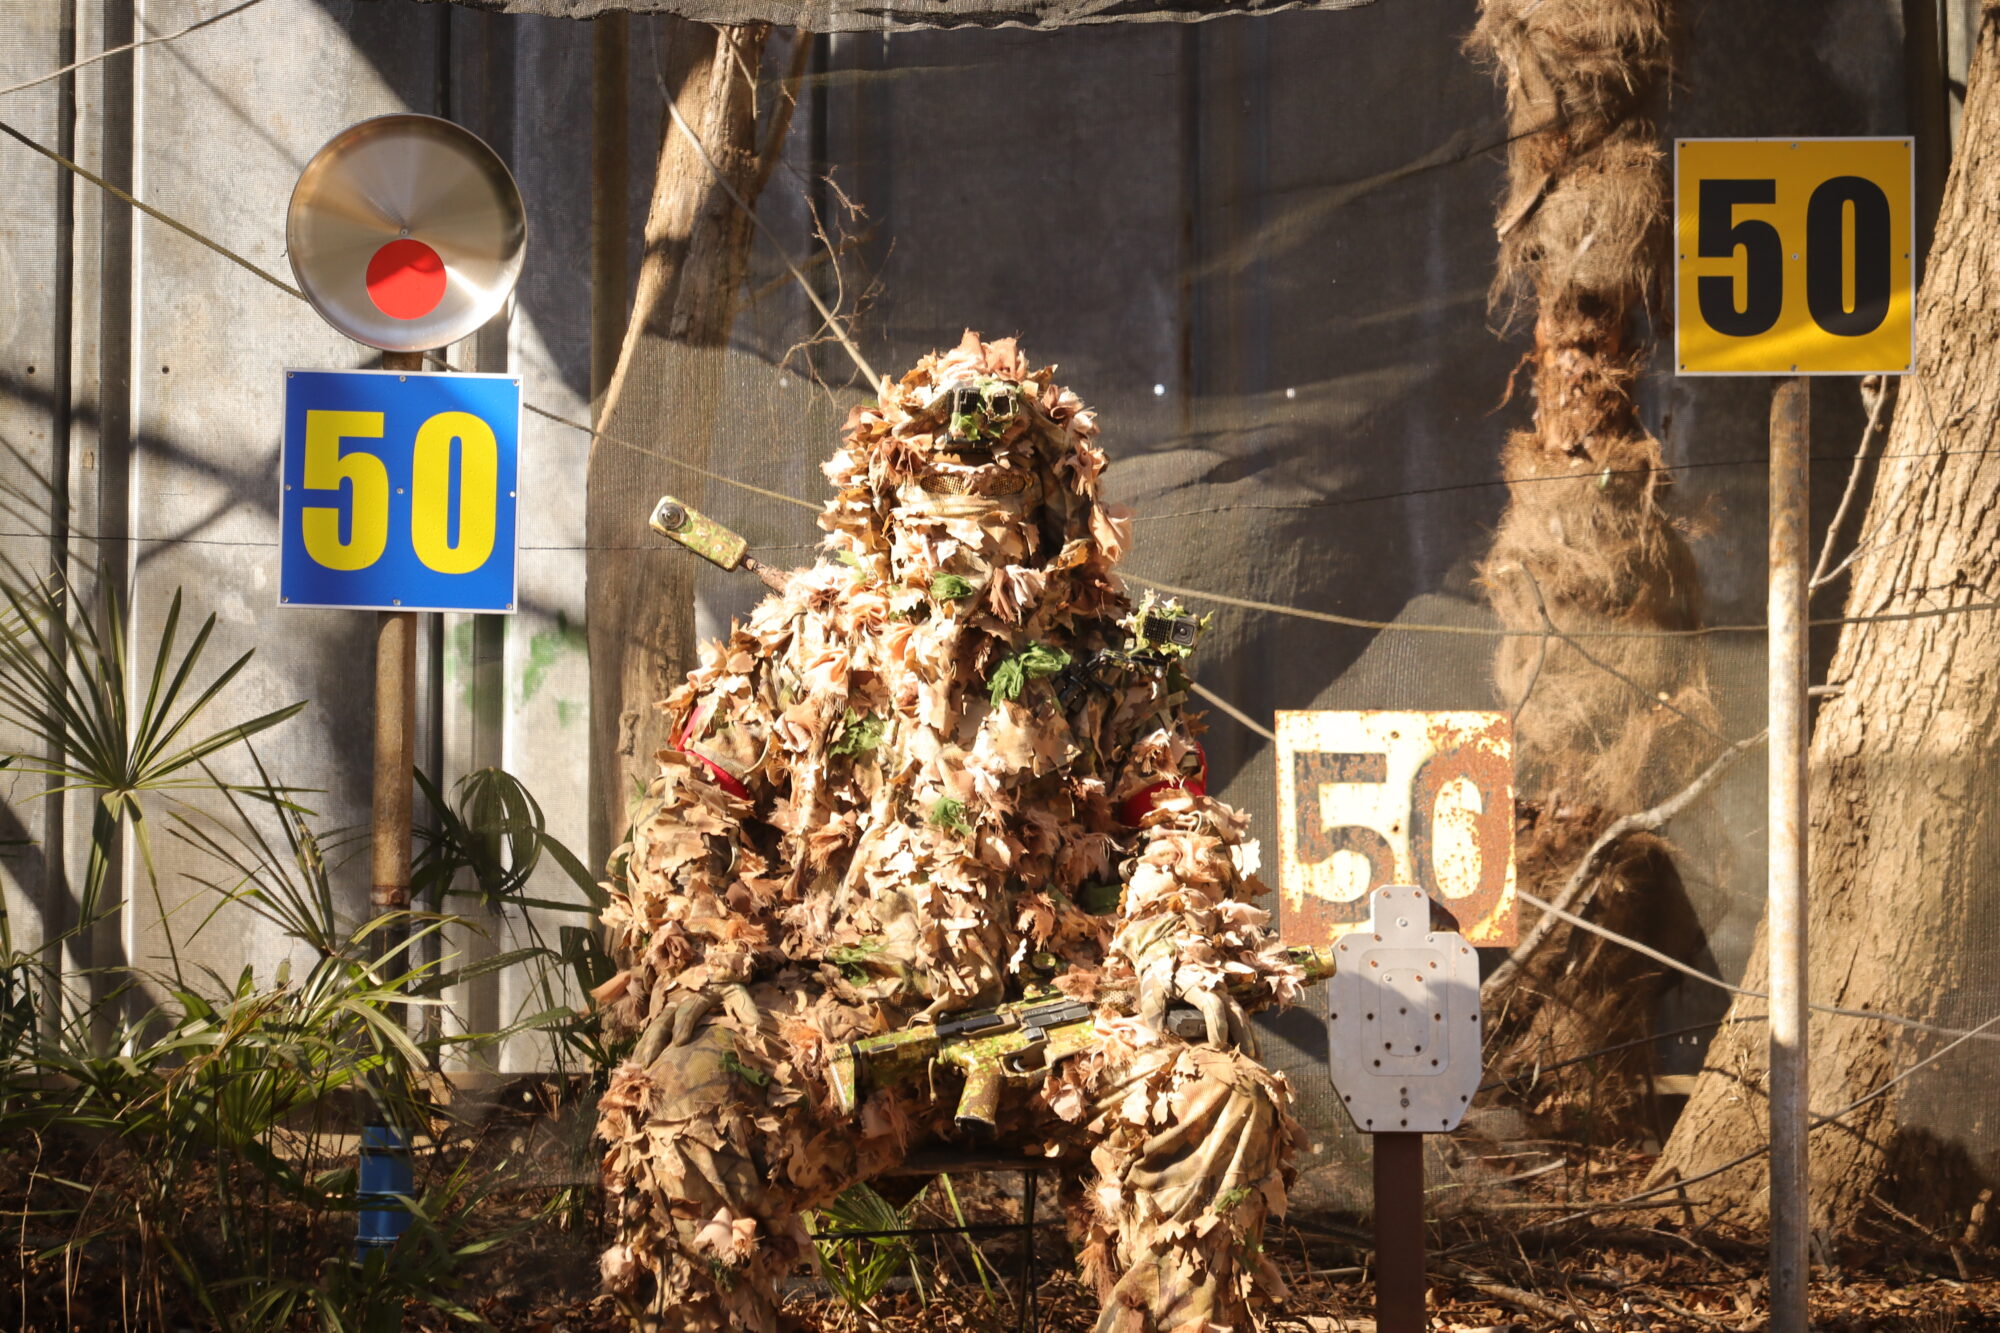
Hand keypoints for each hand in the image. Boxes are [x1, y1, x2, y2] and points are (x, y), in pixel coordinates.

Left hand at [1135, 959, 1253, 1051]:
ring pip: (1239, 1013)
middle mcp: (1211, 986)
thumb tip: (1178, 1043)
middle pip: (1232, 1009)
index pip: (1211, 1003)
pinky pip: (1238, 1015)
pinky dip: (1247, 1032)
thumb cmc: (1155, 989)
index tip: (1218, 1044)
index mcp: (1193, 985)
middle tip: (1246, 1057)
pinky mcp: (1223, 999)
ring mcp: (1220, 992)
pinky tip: (1254, 1050)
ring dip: (1249, 1035)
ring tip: (1256, 1058)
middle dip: (1241, 1034)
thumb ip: (1162, 1022)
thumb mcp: (1152, 1004)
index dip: (1217, 1024)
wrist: (1159, 968)